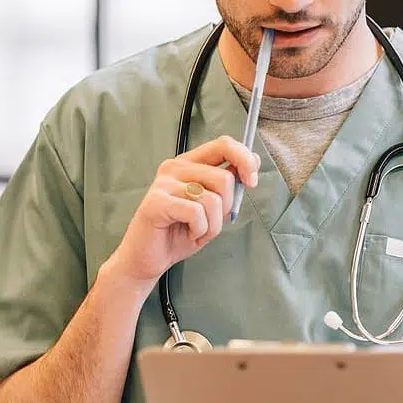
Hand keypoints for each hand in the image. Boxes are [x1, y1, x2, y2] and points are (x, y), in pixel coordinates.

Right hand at [110, 136, 260, 284]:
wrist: (148, 258)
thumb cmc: (179, 232)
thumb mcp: (212, 207)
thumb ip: (228, 183)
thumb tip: (253, 161)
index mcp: (190, 163)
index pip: (223, 144)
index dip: (244, 159)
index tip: (251, 181)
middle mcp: (175, 168)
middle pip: (223, 178)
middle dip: (226, 208)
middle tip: (210, 222)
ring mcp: (164, 183)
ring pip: (212, 199)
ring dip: (212, 225)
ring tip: (197, 231)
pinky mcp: (157, 201)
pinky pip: (196, 213)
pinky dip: (200, 230)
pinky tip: (189, 233)